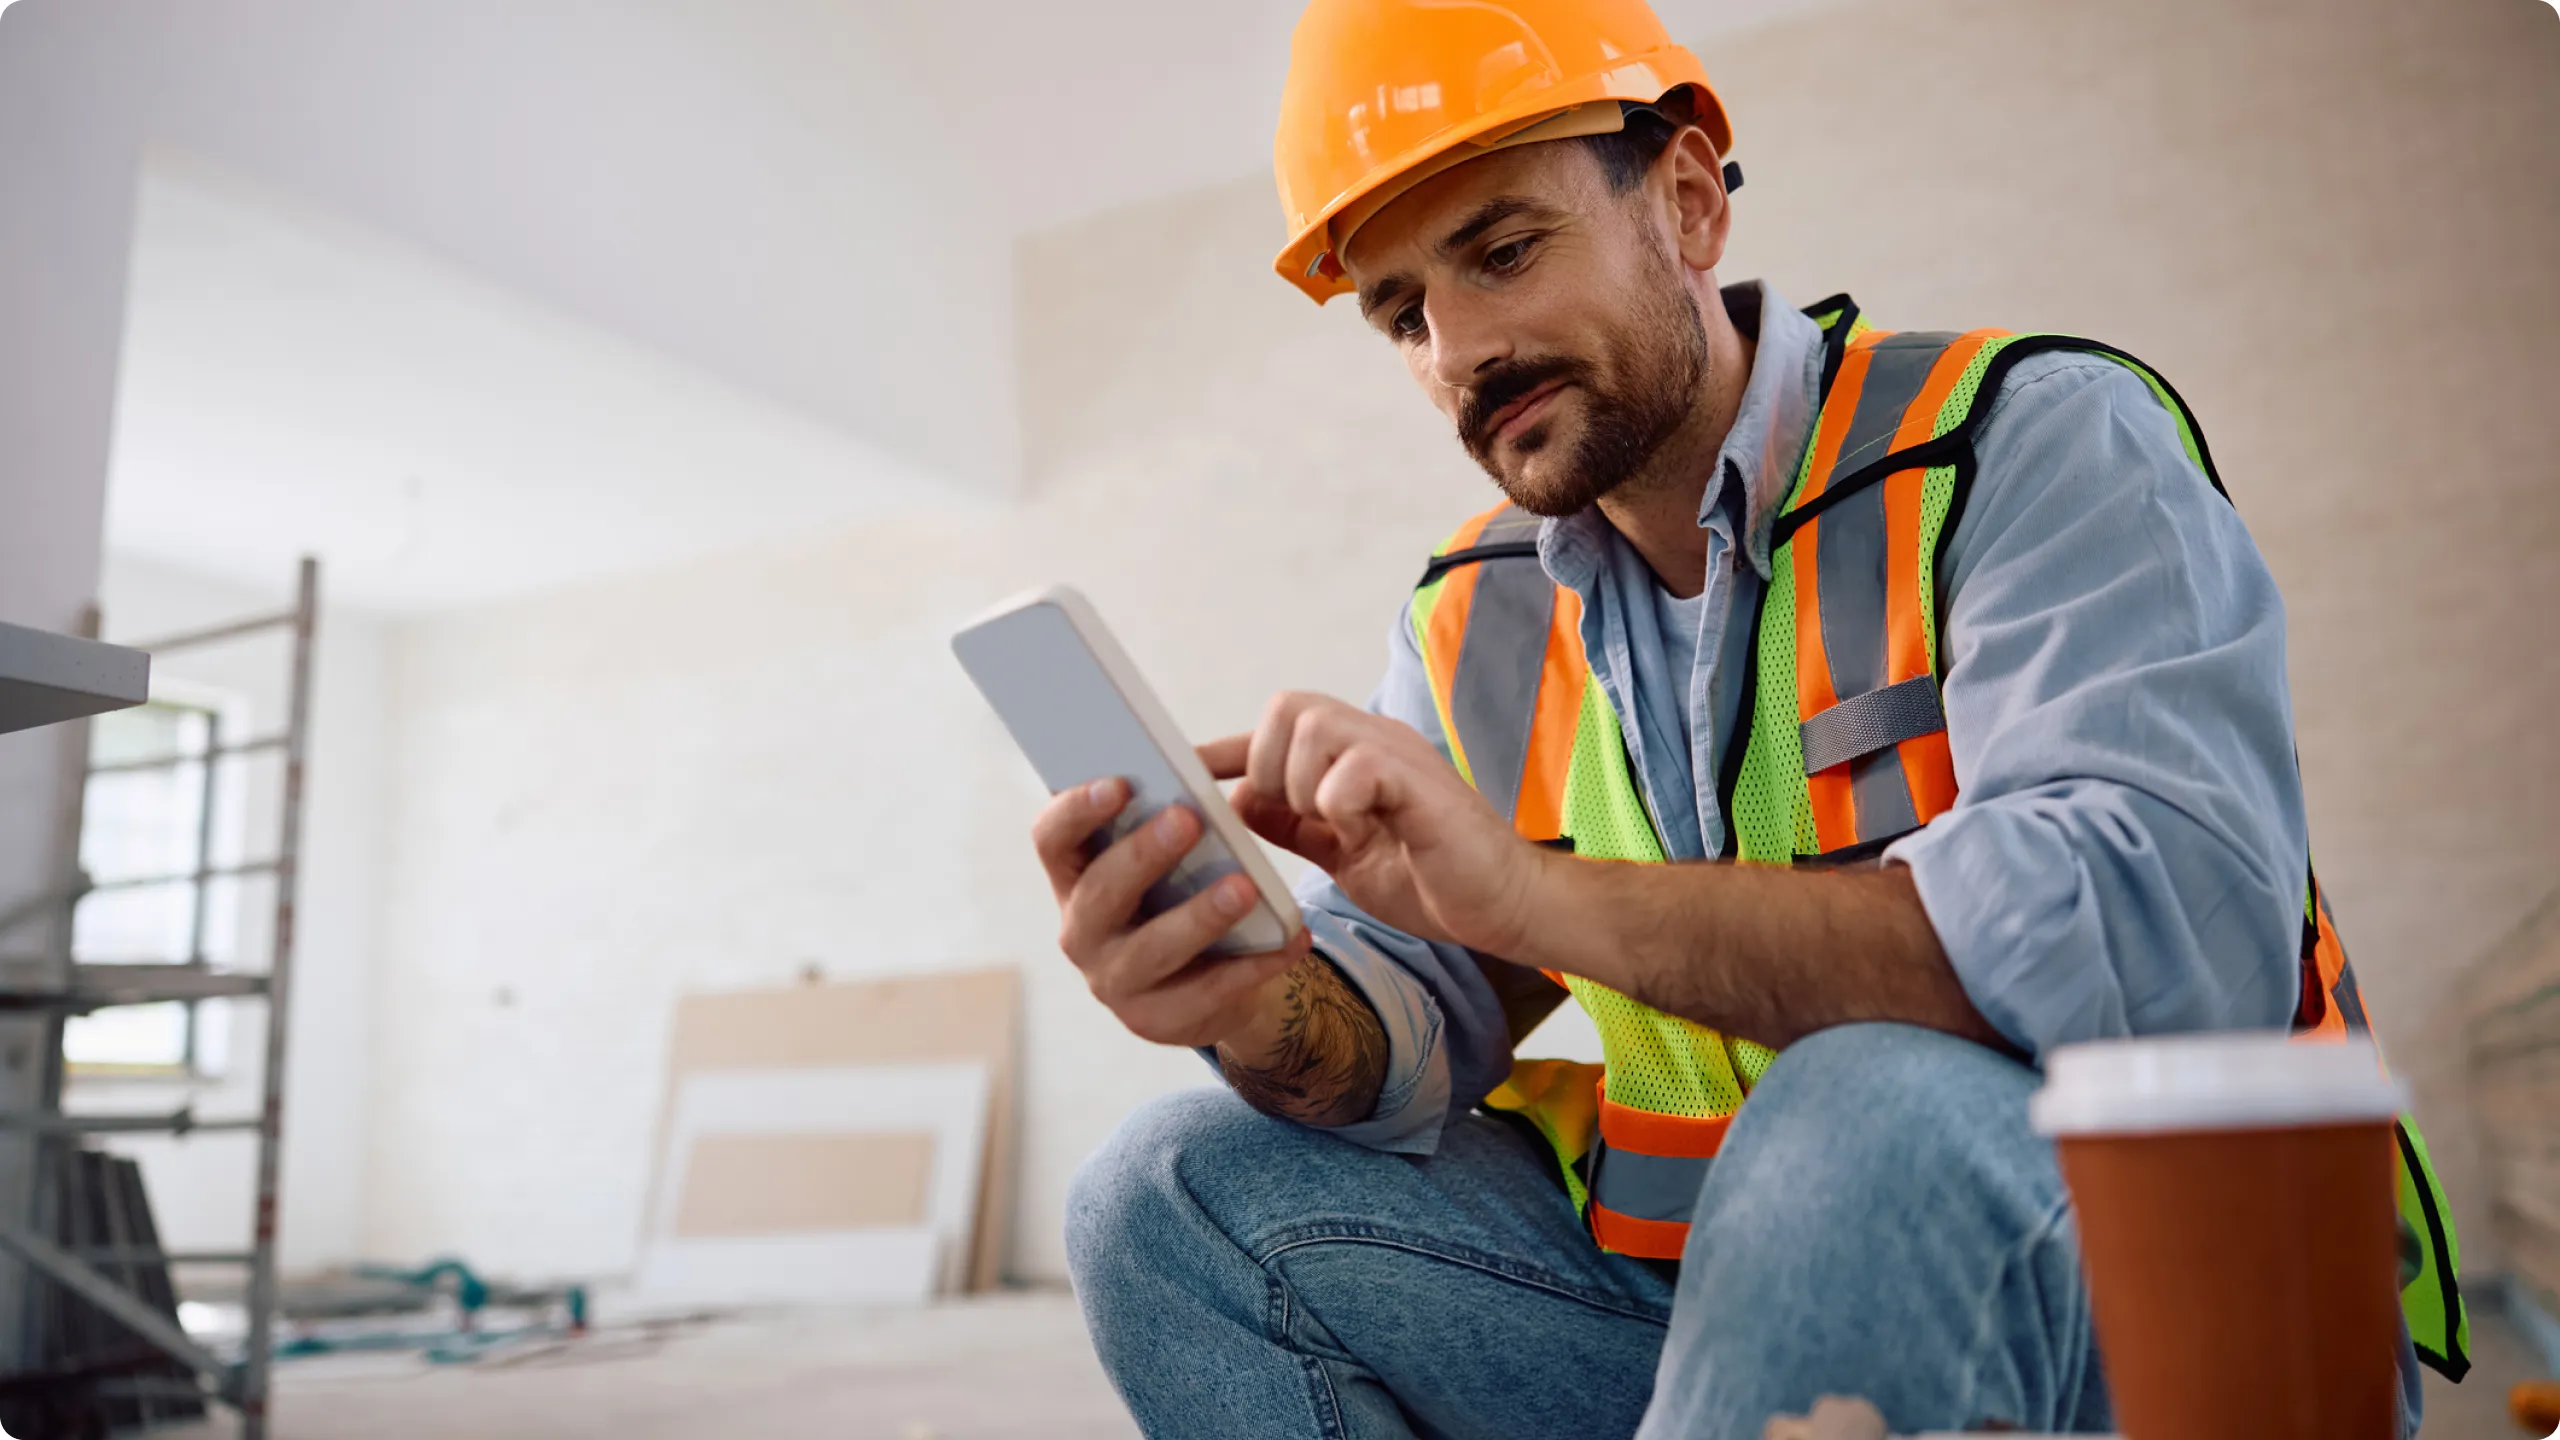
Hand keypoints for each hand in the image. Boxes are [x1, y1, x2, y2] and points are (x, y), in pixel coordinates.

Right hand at [1031, 777, 1309, 1046]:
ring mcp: (1115, 981)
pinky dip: (1254, 965)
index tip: (1120, 782)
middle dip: (1143, 854)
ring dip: (1198, 916)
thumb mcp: (1167, 860)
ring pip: (1152, 949)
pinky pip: (1208, 991)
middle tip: (1188, 819)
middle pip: (1100, 892)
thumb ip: (1167, 821)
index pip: (1052, 838)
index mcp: (1075, 878)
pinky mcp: (1157, 1020)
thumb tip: (1197, 786)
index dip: (1076, 810)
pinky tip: (1292, 939)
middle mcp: (1082, 931)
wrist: (1208, 982)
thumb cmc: (1180, 897)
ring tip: (1244, 887)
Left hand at [1202, 691, 1548, 955]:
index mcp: (1353, 755)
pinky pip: (1355, 765)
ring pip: (1313, 724)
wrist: (1505, 906)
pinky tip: (1360, 828)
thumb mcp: (1344, 854)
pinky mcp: (1420, 782)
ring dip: (1300, 782)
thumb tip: (1237, 803)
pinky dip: (1339, 798)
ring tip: (1332, 825)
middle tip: (1289, 816)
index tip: (1176, 771)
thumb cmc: (1432, 879)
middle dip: (1266, 763)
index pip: (1274, 729)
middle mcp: (1373, 740)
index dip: (1223, 749)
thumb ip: (1295, 826)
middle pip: (1286, 706)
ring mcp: (1398, 756)